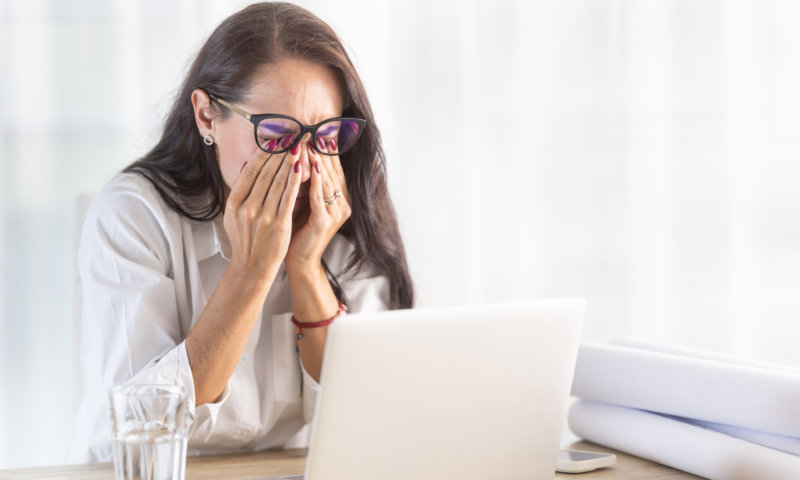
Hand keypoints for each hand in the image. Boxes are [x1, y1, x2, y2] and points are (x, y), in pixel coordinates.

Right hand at [223, 143, 301, 283]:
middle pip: (265, 172)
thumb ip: (241, 193)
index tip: (275, 138)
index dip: (264, 152)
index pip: (250, 170)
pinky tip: (302, 166)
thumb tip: (248, 167)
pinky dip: (295, 179)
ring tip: (299, 144)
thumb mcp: (234, 215)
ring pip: (278, 181)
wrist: (252, 268)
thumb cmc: (246, 240)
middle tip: (292, 134)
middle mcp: (246, 207)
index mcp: (234, 203)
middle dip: (280, 150)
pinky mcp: (278, 224)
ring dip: (290, 160)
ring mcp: (262, 216)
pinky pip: (288, 197)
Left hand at [285, 138, 350, 272]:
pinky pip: (320, 196)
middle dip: (323, 151)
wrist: (298, 260)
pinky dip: (315, 180)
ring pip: (327, 181)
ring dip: (318, 161)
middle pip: (333, 170)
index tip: (317, 130)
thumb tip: (295, 154)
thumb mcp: (302, 200)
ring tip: (311, 143)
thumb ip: (304, 181)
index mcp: (340, 197)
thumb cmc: (297, 230)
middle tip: (315, 131)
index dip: (326, 149)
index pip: (334, 167)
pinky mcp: (326, 221)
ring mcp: (337, 213)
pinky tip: (310, 167)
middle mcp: (343, 203)